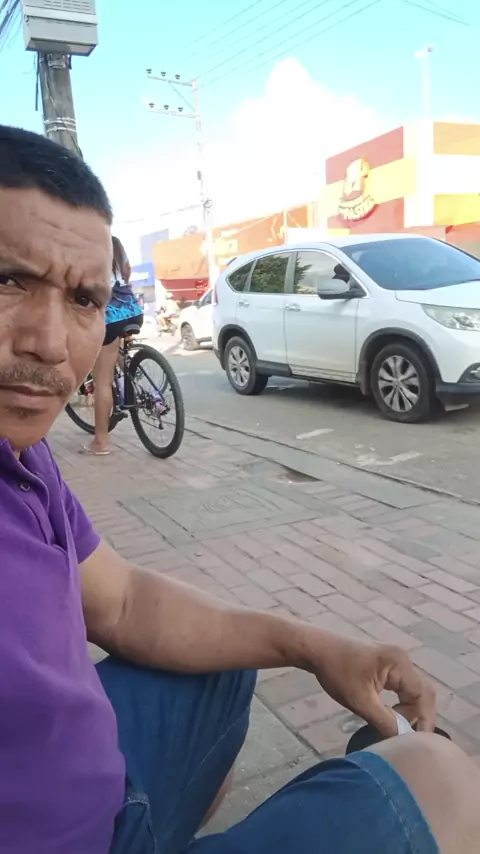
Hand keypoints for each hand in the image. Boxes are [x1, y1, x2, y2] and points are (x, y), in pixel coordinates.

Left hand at [304, 630, 435, 736]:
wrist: (318, 650)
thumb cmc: (337, 673)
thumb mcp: (360, 701)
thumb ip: (385, 721)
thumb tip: (404, 741)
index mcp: (399, 664)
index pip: (423, 696)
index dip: (425, 721)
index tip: (420, 744)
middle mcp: (403, 659)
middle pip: (422, 693)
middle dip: (418, 717)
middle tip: (408, 739)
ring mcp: (396, 661)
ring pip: (413, 691)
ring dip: (408, 712)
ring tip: (398, 730)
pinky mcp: (388, 665)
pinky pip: (403, 687)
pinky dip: (401, 704)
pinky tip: (392, 717)